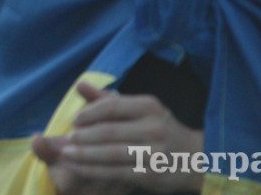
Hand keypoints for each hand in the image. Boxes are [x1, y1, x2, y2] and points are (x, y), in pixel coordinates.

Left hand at [32, 82, 204, 193]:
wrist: (196, 159)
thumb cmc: (160, 129)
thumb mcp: (140, 110)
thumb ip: (108, 100)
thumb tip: (79, 84)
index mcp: (148, 106)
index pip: (111, 107)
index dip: (89, 113)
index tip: (74, 120)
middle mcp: (153, 128)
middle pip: (108, 132)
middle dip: (82, 137)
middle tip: (64, 140)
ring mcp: (153, 153)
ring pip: (109, 154)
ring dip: (83, 155)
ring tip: (65, 154)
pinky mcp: (150, 174)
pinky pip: (114, 172)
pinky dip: (92, 170)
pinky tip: (78, 168)